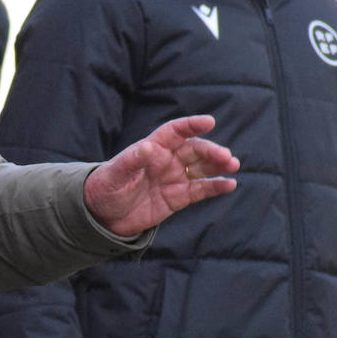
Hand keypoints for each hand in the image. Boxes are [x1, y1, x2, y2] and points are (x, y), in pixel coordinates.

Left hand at [82, 115, 238, 235]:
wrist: (102, 215)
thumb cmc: (105, 188)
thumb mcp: (115, 174)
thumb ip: (131, 160)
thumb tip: (148, 147)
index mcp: (151, 149)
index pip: (175, 132)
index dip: (191, 125)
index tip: (209, 121)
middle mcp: (166, 160)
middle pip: (194, 150)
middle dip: (211, 151)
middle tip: (226, 156)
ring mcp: (173, 178)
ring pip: (201, 168)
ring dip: (218, 165)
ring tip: (233, 165)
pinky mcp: (177, 198)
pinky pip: (200, 190)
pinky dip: (215, 186)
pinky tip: (229, 184)